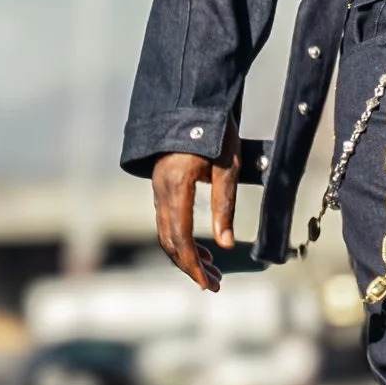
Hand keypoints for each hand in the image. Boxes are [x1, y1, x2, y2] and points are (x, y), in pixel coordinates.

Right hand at [152, 121, 239, 291]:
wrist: (193, 100)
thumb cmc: (216, 130)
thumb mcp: (228, 166)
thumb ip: (225, 205)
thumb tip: (226, 244)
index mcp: (176, 185)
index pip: (181, 237)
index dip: (194, 264)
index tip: (208, 284)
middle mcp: (161, 189)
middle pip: (170, 240)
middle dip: (191, 266)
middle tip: (214, 285)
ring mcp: (158, 187)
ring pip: (168, 232)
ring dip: (188, 255)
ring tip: (212, 271)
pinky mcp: (162, 185)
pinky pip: (168, 220)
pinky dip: (182, 239)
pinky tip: (201, 249)